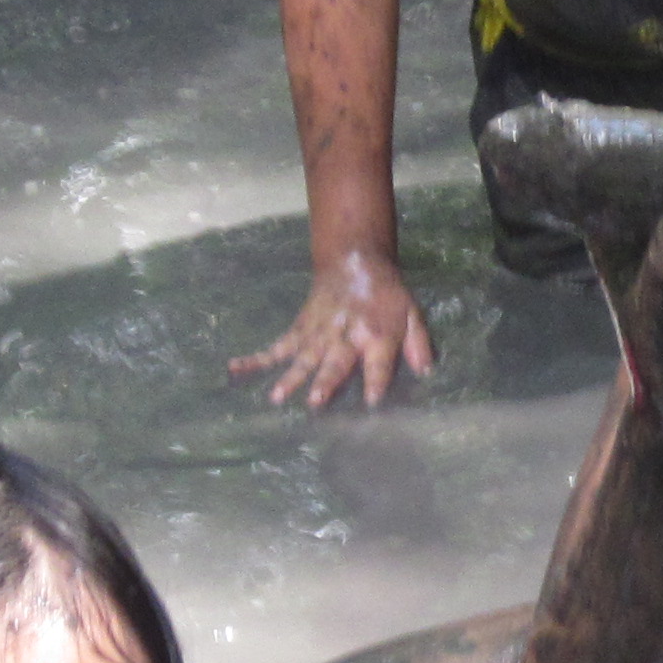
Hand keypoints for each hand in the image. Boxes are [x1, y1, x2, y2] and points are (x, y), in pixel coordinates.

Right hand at [231, 251, 432, 407]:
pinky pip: (277, 346)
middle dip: (325, 382)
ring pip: (302, 358)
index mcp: (377, 334)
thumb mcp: (412, 312)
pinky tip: (236, 368)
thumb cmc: (386, 294)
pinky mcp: (300, 329)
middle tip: (314, 402)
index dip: (376, 382)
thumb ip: (418, 343)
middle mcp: (346, 336)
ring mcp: (319, 333)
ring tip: (276, 397)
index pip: (378, 363)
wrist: (354, 260)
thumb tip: (426, 372)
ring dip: (290, 378)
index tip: (371, 402)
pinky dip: (256, 359)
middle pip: (334, 362)